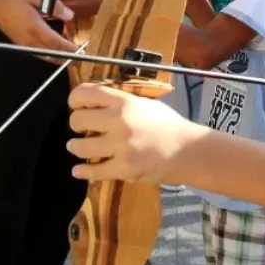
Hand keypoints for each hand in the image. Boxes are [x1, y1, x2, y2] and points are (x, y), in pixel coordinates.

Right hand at [0, 0, 76, 56]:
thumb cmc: (17, 0)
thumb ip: (55, 6)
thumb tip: (70, 15)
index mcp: (34, 27)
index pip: (55, 42)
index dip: (69, 49)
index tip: (81, 51)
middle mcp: (29, 40)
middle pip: (52, 53)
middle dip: (68, 58)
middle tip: (83, 60)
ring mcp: (25, 45)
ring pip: (47, 57)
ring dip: (61, 59)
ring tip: (74, 59)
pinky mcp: (23, 46)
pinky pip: (40, 55)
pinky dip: (51, 56)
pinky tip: (60, 54)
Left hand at [68, 83, 202, 182]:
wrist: (189, 151)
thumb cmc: (168, 125)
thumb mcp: (145, 104)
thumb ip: (120, 102)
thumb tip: (94, 103)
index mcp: (124, 101)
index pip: (85, 93)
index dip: (75, 100)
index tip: (77, 106)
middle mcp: (119, 121)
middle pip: (77, 120)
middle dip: (76, 125)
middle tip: (81, 129)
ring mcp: (120, 146)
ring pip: (80, 147)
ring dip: (76, 147)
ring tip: (78, 148)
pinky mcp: (123, 169)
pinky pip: (93, 171)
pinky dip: (82, 172)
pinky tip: (78, 171)